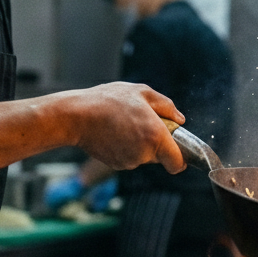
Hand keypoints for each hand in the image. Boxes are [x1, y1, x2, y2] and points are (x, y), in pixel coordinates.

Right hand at [67, 82, 184, 171]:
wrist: (76, 116)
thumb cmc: (108, 101)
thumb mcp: (142, 92)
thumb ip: (166, 106)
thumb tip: (179, 119)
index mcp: (156, 136)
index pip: (178, 163)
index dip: (181, 159)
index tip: (178, 150)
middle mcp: (144, 153)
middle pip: (160, 156)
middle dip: (156, 143)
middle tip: (142, 122)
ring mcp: (129, 161)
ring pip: (143, 156)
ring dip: (139, 144)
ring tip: (124, 124)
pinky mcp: (115, 164)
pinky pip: (128, 157)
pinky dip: (125, 147)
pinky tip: (114, 132)